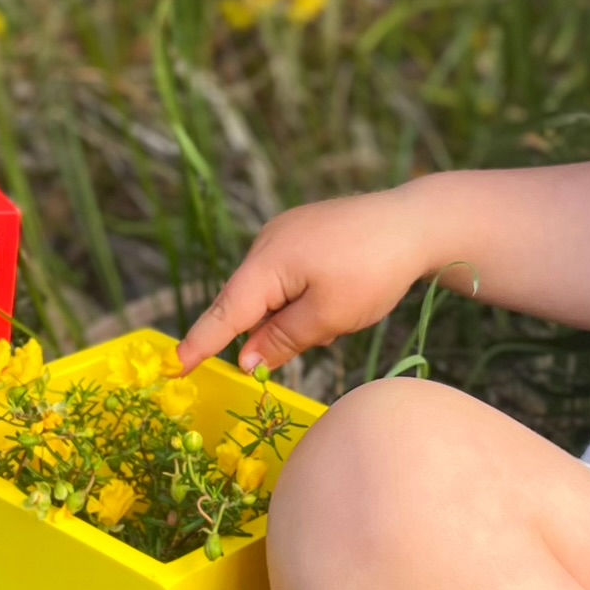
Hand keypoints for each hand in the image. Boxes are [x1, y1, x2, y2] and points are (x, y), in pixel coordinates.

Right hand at [178, 188, 430, 373]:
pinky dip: (301, 296)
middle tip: (319, 334)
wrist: (416, 222)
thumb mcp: (328, 317)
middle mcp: (266, 242)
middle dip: (269, 330)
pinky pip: (287, 274)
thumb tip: (246, 360)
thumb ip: (282, 340)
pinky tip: (338, 296)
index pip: (224, 313)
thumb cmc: (374, 270)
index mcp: (267, 263)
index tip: (173, 366)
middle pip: (248, 302)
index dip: (200, 343)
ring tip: (341, 311)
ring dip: (291, 313)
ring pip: (271, 290)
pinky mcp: (303, 231)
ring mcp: (284, 232)